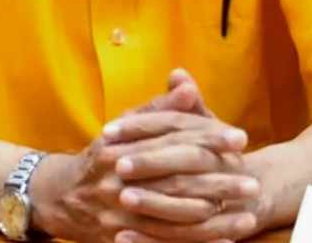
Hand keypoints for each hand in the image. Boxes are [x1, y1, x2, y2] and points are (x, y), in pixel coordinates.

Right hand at [31, 71, 260, 242]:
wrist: (59, 196)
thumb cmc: (102, 155)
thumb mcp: (124, 125)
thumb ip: (159, 107)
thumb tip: (188, 84)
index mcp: (121, 145)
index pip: (171, 138)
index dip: (207, 137)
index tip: (240, 138)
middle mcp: (118, 178)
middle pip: (176, 180)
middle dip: (218, 182)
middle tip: (252, 182)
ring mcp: (119, 213)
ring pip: (173, 217)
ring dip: (215, 219)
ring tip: (248, 214)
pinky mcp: (122, 239)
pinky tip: (224, 241)